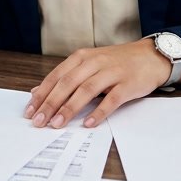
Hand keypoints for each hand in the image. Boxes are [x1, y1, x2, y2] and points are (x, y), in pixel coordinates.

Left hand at [23, 38, 168, 129]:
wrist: (150, 56)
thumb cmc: (117, 62)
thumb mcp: (89, 64)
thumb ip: (66, 77)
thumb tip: (37, 92)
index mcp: (82, 57)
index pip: (56, 76)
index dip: (42, 94)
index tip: (30, 111)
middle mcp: (95, 62)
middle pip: (68, 83)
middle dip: (51, 103)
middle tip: (39, 121)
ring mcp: (112, 72)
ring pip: (86, 90)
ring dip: (70, 108)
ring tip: (57, 124)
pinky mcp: (127, 84)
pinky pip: (111, 99)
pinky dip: (99, 111)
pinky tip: (89, 123)